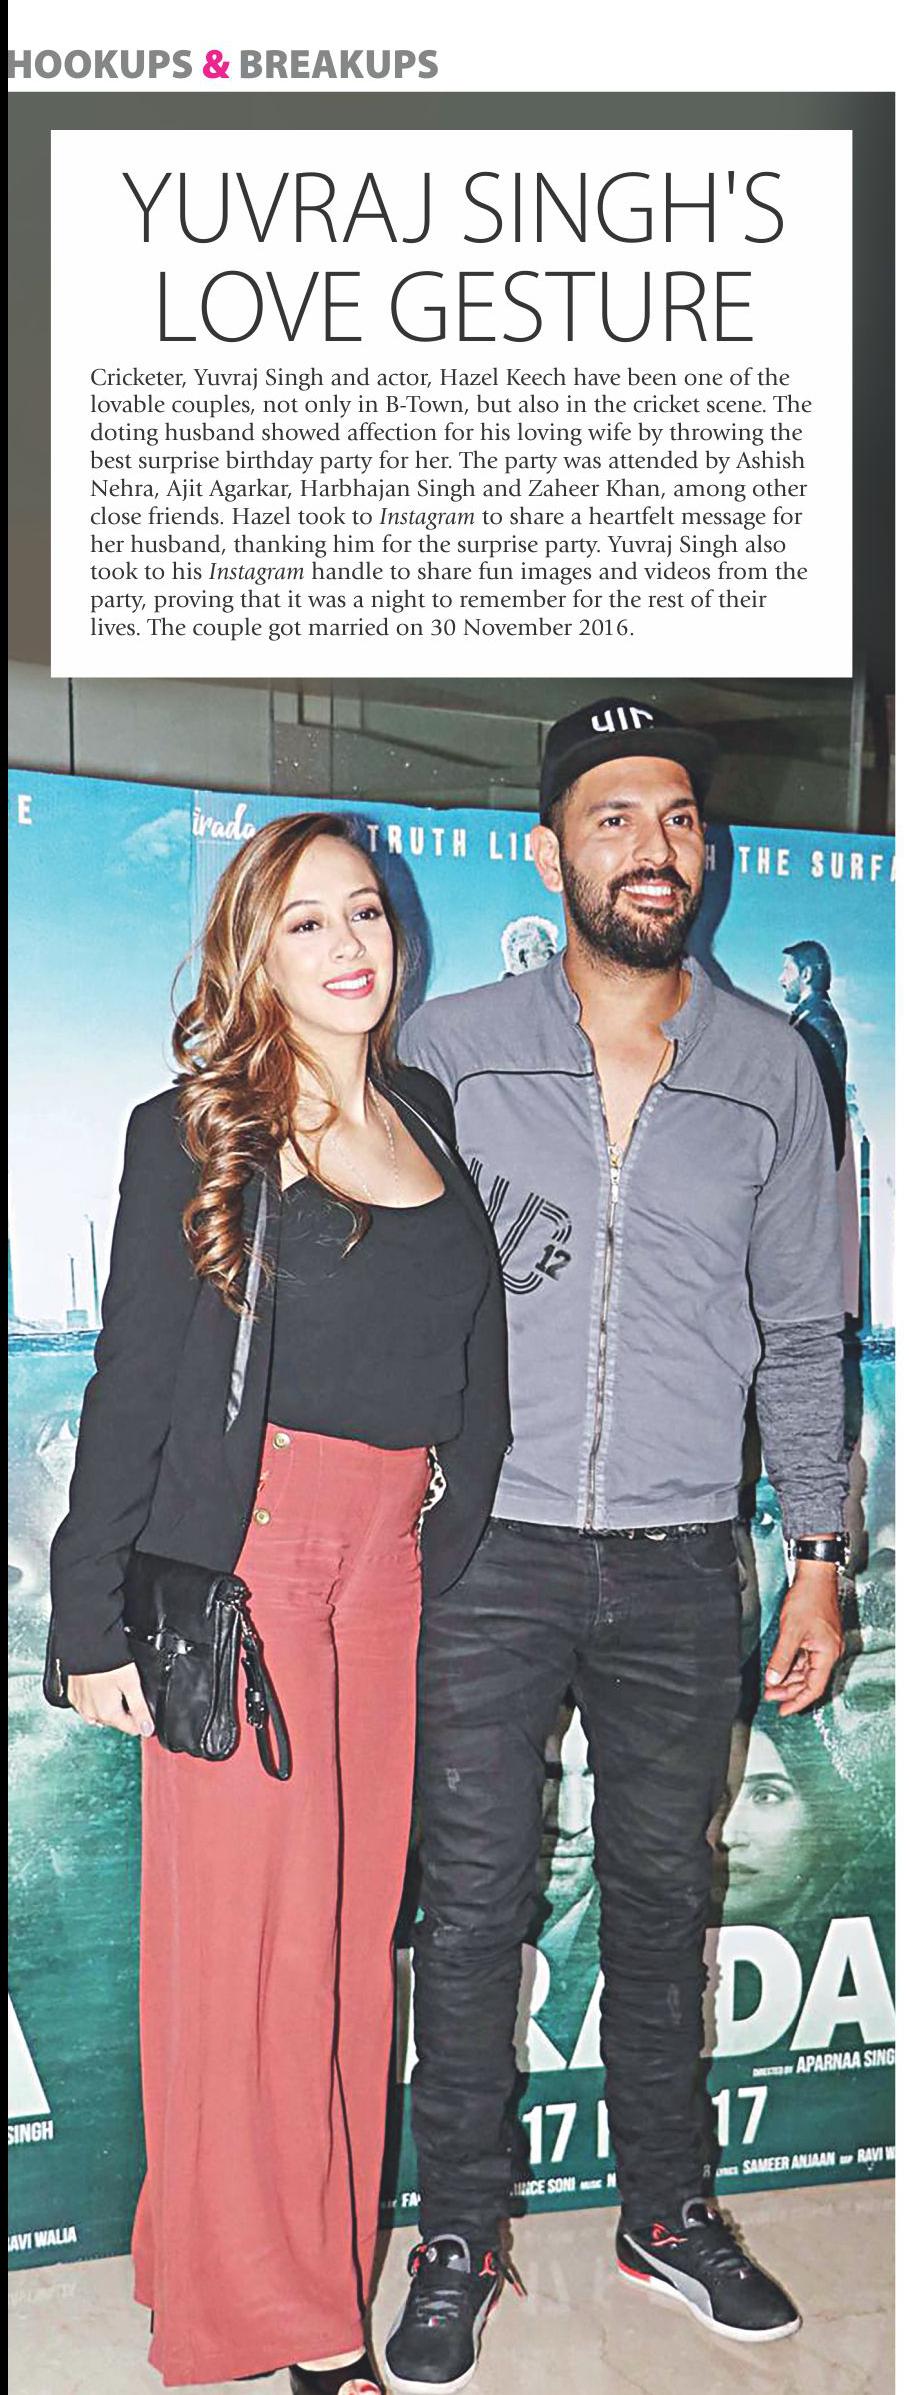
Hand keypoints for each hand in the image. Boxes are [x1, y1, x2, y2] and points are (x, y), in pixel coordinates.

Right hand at [67, 1662, 154, 1738]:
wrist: (85, 1644)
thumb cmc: (108, 1661)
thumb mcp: (132, 1684)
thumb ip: (140, 1709)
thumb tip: (148, 1730)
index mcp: (108, 1714)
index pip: (131, 1728)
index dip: (141, 1718)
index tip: (142, 1703)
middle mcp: (92, 1715)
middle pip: (117, 1720)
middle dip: (125, 1709)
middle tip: (127, 1687)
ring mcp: (81, 1706)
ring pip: (101, 1713)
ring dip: (109, 1704)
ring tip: (112, 1684)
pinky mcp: (73, 1697)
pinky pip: (87, 1704)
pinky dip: (95, 1698)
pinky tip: (99, 1684)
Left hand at [764, 1564, 843, 1715]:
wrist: (815, 1576)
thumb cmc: (808, 1599)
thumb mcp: (790, 1631)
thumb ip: (781, 1658)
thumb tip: (773, 1679)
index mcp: (827, 1654)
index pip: (814, 1687)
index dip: (798, 1701)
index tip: (784, 1711)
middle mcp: (829, 1652)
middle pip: (809, 1680)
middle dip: (789, 1690)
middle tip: (770, 1697)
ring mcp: (824, 1645)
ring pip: (806, 1670)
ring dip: (789, 1678)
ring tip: (771, 1684)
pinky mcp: (817, 1637)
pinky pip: (805, 1658)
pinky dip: (792, 1665)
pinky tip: (779, 1668)